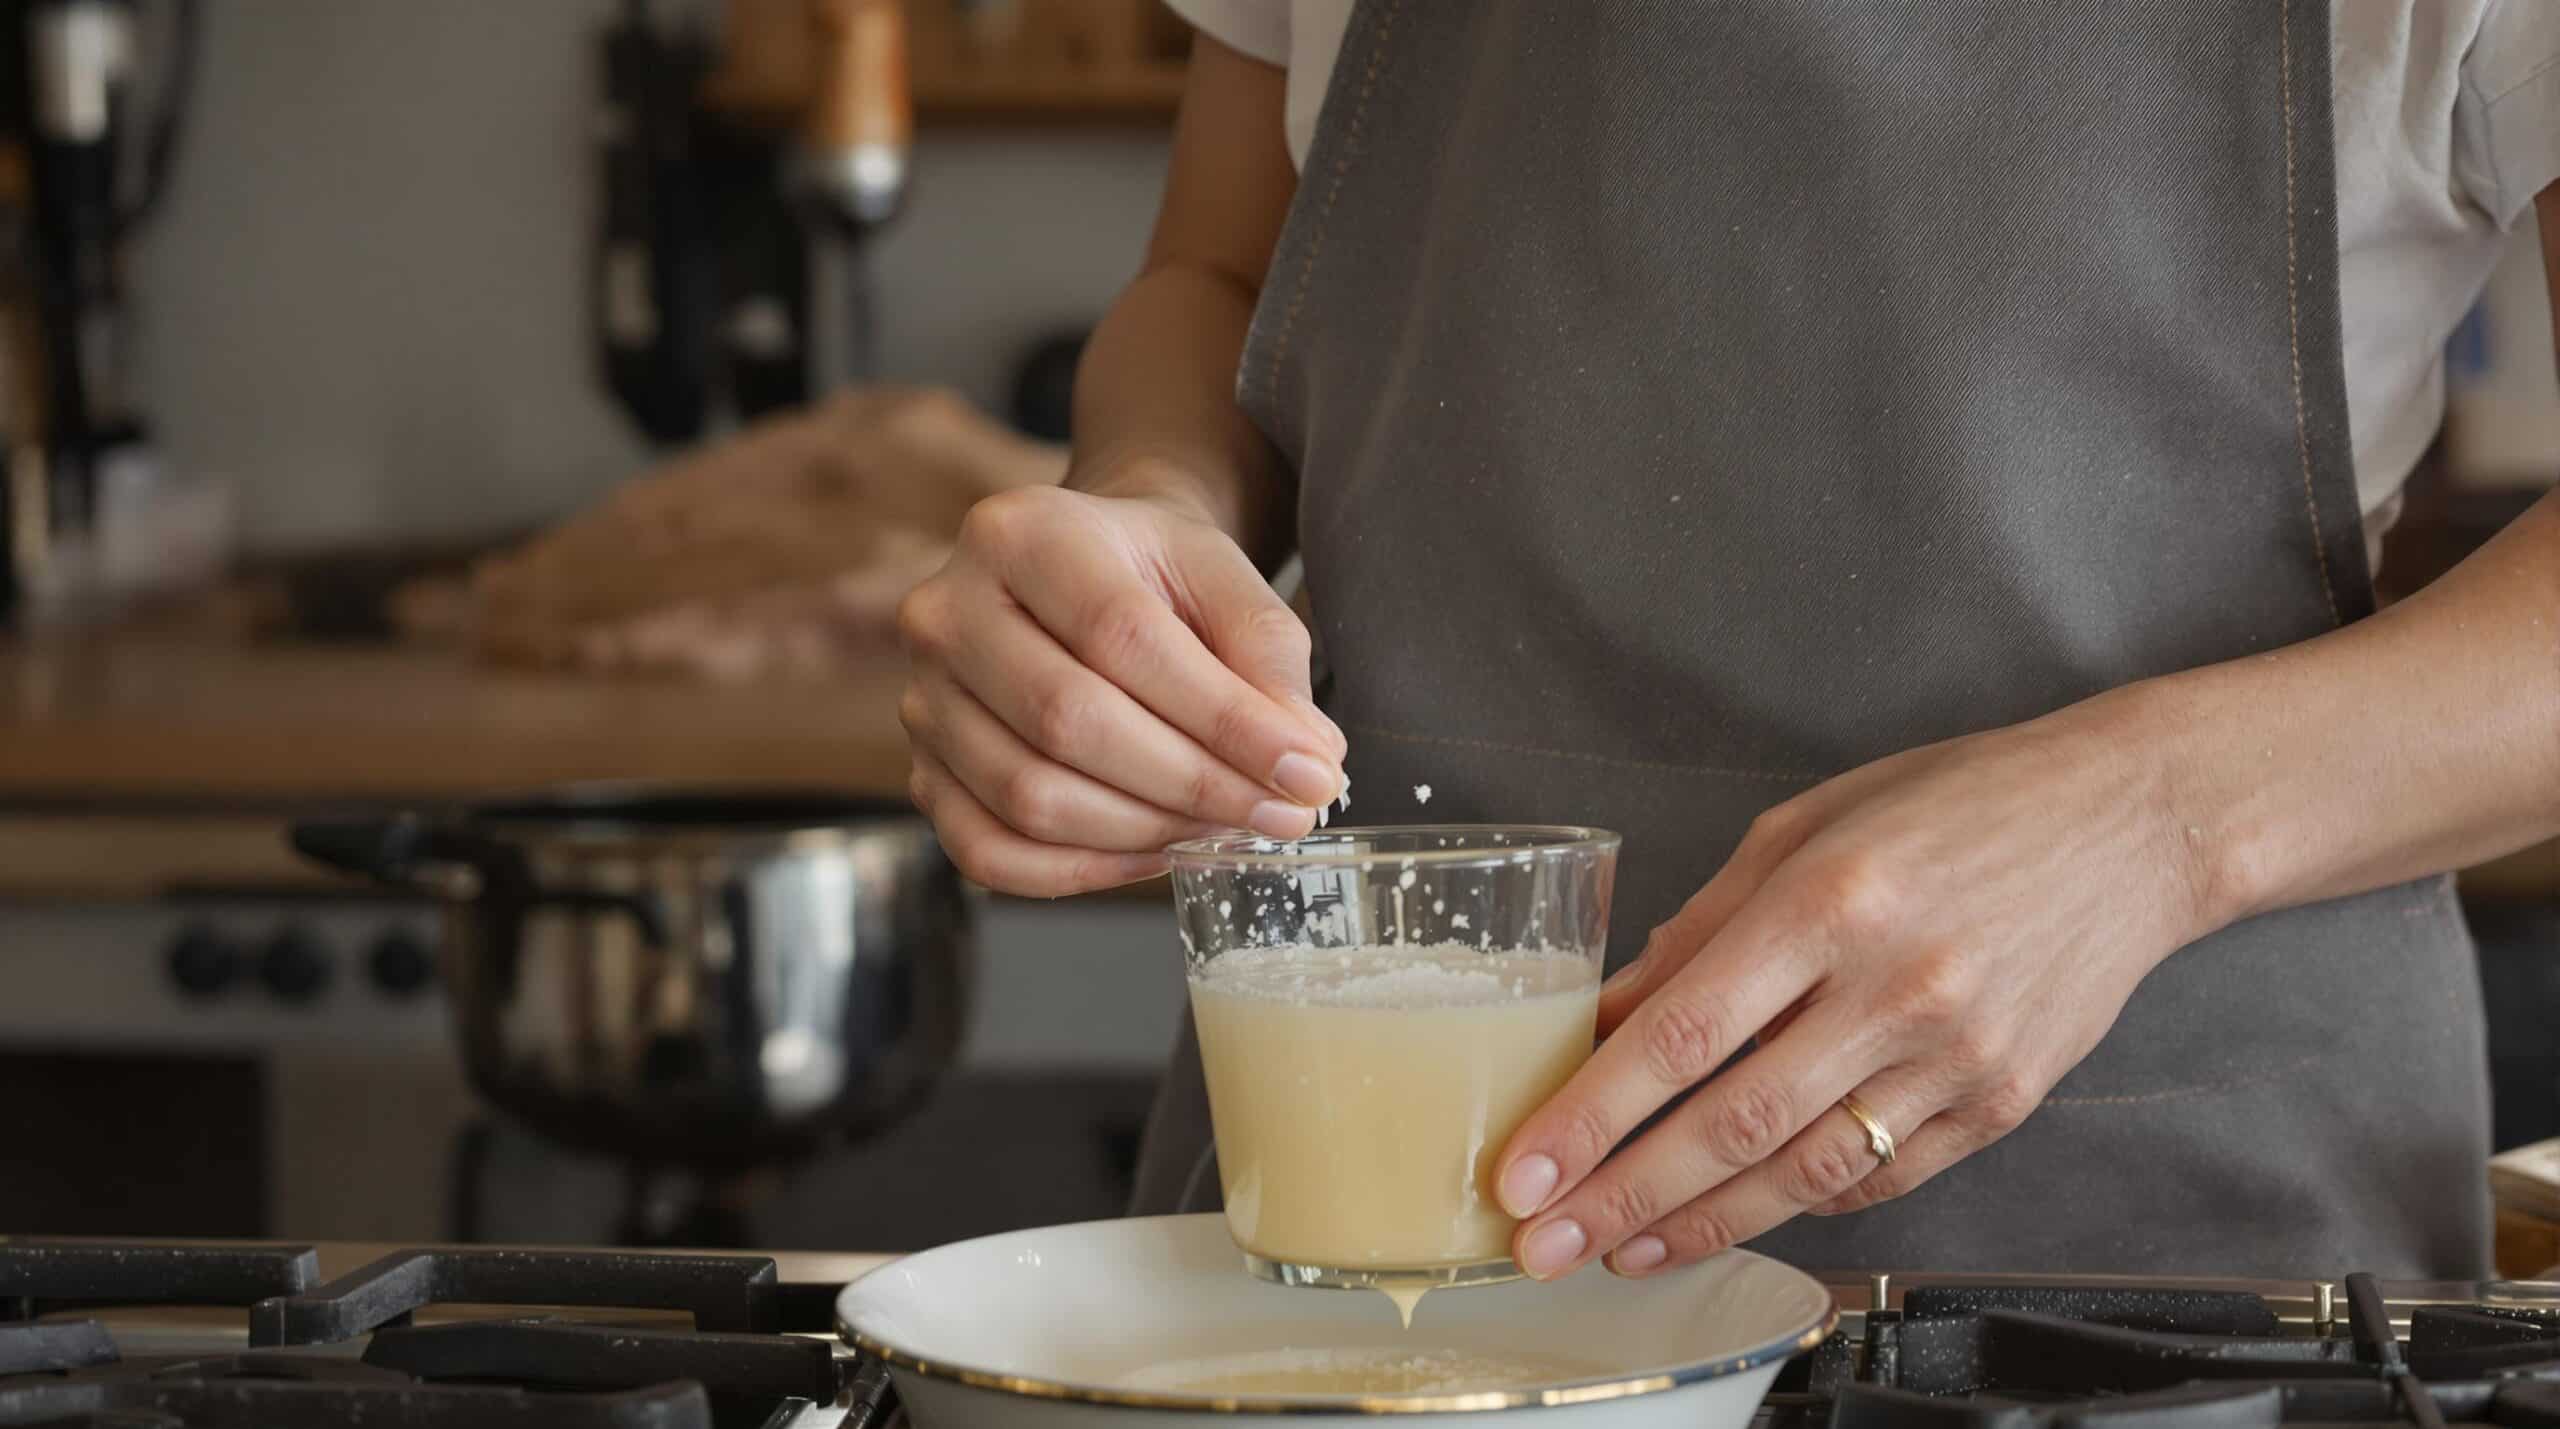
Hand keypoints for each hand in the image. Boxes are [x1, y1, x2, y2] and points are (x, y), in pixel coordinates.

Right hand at [897, 477, 1346, 895]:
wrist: (1076, 575)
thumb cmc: (1150, 573)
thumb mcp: (1221, 575)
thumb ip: (1269, 655)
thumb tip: (1306, 759)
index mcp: (1022, 533)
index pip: (1123, 638)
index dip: (1224, 718)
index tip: (1307, 770)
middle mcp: (948, 612)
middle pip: (1068, 722)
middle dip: (1194, 784)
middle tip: (1281, 814)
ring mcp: (922, 699)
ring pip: (1030, 796)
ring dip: (1147, 831)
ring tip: (1227, 826)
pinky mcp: (923, 772)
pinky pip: (991, 851)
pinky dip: (1084, 871)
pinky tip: (1157, 851)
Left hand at [1493, 692, 2216, 1278]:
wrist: (2129, 824)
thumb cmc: (1956, 805)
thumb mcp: (1807, 826)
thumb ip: (1704, 925)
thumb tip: (1610, 1013)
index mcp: (1830, 899)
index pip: (1685, 1033)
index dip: (1593, 1114)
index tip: (1524, 1168)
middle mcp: (1894, 985)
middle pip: (1732, 1123)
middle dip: (1623, 1195)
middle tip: (1545, 1241)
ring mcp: (1957, 1054)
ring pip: (1805, 1172)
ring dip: (1701, 1223)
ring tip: (1622, 1249)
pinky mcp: (2002, 1100)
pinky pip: (1881, 1174)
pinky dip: (1801, 1203)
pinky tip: (1735, 1215)